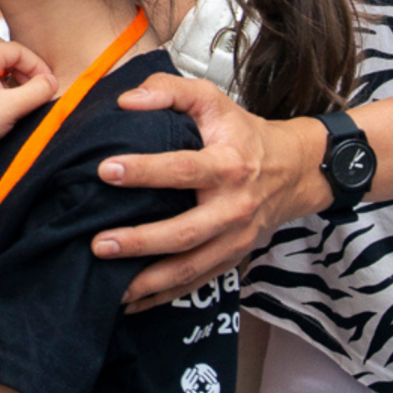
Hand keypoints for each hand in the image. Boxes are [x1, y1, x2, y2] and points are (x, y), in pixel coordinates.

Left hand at [104, 75, 330, 310]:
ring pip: (190, 267)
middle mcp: (232, 207)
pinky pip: (196, 283)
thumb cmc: (242, 133)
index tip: (105, 170)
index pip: (182, 169)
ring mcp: (234, 239)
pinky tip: (131, 303)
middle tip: (98, 243)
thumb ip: (169, 90)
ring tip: (110, 288)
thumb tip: (127, 100)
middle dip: (140, 241)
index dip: (144, 170)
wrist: (294, 170)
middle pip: (184, 232)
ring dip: (148, 281)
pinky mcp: (231, 259)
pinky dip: (163, 296)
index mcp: (227, 165)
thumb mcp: (212, 99)